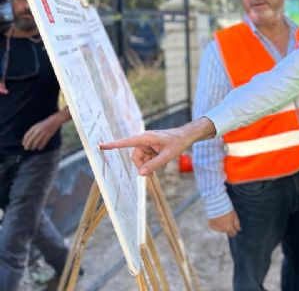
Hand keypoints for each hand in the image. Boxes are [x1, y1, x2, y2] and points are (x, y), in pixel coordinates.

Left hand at [23, 115, 58, 150]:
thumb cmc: (44, 124)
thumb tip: (27, 139)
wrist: (53, 121)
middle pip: (31, 139)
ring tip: (33, 149)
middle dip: (28, 145)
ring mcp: (43, 132)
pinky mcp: (48, 135)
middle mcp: (38, 130)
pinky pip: (43, 142)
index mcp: (34, 128)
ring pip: (37, 141)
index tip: (23, 145)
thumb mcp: (36, 126)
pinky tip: (39, 148)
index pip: (27, 135)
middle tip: (26, 149)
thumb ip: (32, 131)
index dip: (24, 141)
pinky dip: (41, 146)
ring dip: (34, 146)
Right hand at [99, 117, 215, 175]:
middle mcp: (144, 140)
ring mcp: (148, 143)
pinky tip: (160, 163)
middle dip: (142, 166)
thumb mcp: (167, 156)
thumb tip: (140, 174)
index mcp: (146, 138)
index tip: (100, 145)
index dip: (113, 145)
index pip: (126, 142)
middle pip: (135, 157)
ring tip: (160, 165)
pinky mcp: (151, 147)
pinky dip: (151, 163)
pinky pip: (146, 158)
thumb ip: (154, 165)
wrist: (187, 136)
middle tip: (151, 174)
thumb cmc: (178, 142)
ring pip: (141, 159)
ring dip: (148, 165)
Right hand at [209, 210, 240, 236]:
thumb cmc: (227, 209)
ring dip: (221, 225)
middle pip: (226, 231)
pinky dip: (216, 224)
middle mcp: (222, 230)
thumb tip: (238, 229)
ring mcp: (216, 228)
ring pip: (220, 229)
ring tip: (221, 217)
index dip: (234, 231)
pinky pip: (214, 227)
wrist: (217, 205)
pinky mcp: (211, 225)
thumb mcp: (235, 216)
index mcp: (229, 228)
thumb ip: (237, 224)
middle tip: (226, 219)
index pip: (233, 234)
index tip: (233, 228)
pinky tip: (216, 218)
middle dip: (227, 227)